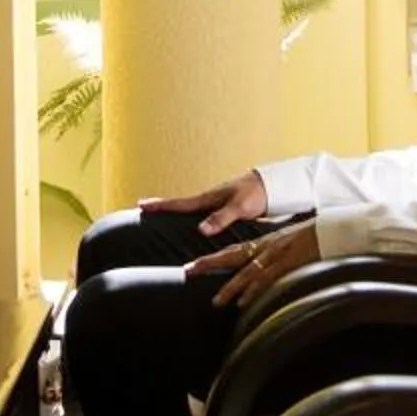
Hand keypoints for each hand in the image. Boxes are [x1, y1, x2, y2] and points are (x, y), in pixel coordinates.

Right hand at [140, 171, 268, 235]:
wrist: (276, 185)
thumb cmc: (259, 194)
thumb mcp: (240, 207)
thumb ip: (222, 218)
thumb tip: (201, 229)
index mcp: (210, 198)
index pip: (180, 203)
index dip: (161, 206)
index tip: (141, 204)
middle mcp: (210, 201)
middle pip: (181, 206)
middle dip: (162, 208)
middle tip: (142, 208)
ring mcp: (217, 205)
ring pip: (192, 211)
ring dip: (176, 213)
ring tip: (160, 216)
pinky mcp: (226, 211)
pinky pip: (204, 216)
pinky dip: (192, 218)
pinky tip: (191, 224)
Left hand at [186, 219, 318, 311]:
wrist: (337, 229)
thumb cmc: (319, 236)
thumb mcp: (294, 242)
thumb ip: (279, 254)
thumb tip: (269, 268)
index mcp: (268, 242)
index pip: (236, 250)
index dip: (215, 258)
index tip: (195, 264)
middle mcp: (268, 247)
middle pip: (233, 255)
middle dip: (209, 263)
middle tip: (189, 270)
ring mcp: (278, 255)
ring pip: (248, 272)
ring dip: (230, 287)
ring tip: (216, 301)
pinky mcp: (289, 264)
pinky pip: (267, 279)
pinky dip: (253, 291)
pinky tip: (243, 303)